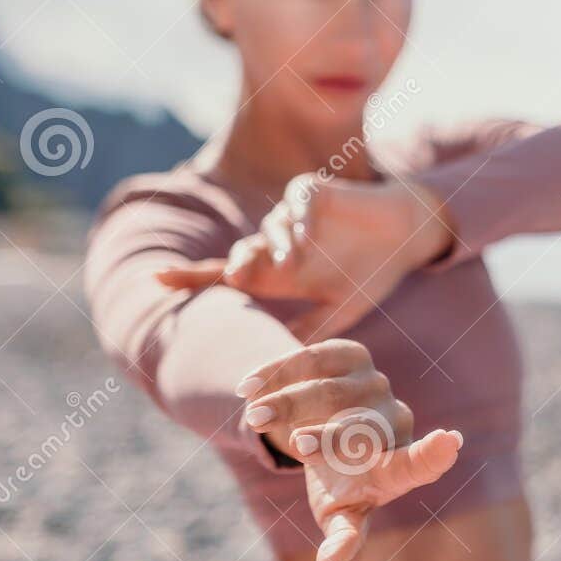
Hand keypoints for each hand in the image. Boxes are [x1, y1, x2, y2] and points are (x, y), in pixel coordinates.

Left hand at [156, 173, 453, 332]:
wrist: (406, 235)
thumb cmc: (370, 273)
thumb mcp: (337, 311)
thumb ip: (307, 332)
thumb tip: (277, 368)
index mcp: (278, 272)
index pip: (225, 274)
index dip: (191, 277)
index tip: (155, 281)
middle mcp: (278, 243)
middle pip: (242, 252)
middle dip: (238, 263)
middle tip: (241, 277)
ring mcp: (293, 216)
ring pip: (269, 228)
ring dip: (278, 245)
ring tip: (295, 261)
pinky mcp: (313, 191)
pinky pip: (297, 201)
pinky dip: (300, 218)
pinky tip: (310, 235)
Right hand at [234, 339, 461, 560]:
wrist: (314, 427)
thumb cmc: (333, 483)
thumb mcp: (335, 513)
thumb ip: (341, 540)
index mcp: (395, 467)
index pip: (419, 465)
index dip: (432, 455)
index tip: (449, 442)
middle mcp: (394, 420)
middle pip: (361, 429)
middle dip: (328, 438)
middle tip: (298, 447)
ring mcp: (375, 384)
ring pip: (330, 391)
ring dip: (290, 404)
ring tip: (255, 418)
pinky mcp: (351, 355)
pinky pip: (313, 360)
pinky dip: (279, 373)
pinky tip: (250, 387)